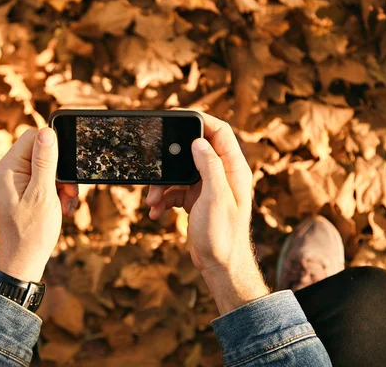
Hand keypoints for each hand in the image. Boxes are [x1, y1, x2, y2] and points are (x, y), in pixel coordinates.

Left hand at [0, 128, 78, 282]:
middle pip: (43, 151)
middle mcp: (10, 171)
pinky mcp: (27, 190)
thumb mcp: (42, 195)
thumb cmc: (31, 232)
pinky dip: (59, 191)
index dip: (54, 148)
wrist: (24, 261)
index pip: (33, 137)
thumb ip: (45, 162)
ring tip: (65, 203)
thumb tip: (47, 132)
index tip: (65, 170)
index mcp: (8, 168)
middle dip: (61, 170)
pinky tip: (63, 207)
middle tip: (67, 192)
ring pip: (50, 166)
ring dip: (63, 183)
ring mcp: (18, 181)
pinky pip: (48, 180)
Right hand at [146, 113, 268, 313]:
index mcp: (233, 169)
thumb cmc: (223, 236)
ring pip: (180, 172)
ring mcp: (209, 187)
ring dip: (162, 184)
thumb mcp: (215, 198)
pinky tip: (156, 211)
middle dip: (171, 159)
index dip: (201, 120)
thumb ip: (210, 167)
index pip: (220, 132)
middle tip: (155, 162)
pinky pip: (176, 190)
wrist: (220, 267)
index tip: (177, 117)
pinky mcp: (197, 199)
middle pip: (194, 150)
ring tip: (152, 200)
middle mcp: (222, 174)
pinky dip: (164, 197)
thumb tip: (198, 142)